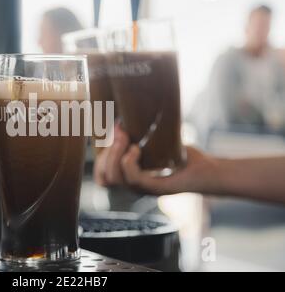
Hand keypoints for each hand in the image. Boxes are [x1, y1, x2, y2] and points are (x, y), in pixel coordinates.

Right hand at [93, 124, 219, 195]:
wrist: (207, 171)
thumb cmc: (181, 157)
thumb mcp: (154, 144)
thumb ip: (138, 136)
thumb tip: (122, 116)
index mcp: (129, 178)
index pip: (102, 177)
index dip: (99, 159)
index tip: (107, 137)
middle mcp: (133, 187)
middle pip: (104, 177)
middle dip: (106, 151)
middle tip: (119, 131)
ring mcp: (144, 190)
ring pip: (115, 178)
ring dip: (115, 154)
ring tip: (126, 138)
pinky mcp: (156, 188)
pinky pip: (133, 179)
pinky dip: (129, 162)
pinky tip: (136, 149)